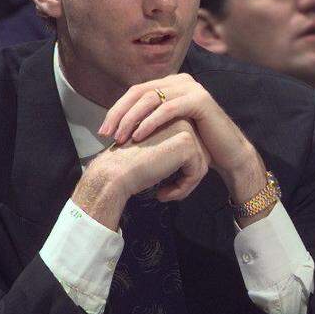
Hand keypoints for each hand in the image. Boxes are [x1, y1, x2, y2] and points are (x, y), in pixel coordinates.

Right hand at [73, 119, 209, 229]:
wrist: (113, 171)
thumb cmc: (128, 165)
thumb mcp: (156, 152)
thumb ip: (174, 152)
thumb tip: (200, 164)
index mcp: (172, 119)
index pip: (194, 148)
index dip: (183, 171)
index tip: (166, 184)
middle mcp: (181, 119)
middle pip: (202, 155)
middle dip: (188, 178)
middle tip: (168, 193)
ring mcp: (184, 129)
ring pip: (202, 164)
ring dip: (186, 185)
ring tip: (165, 194)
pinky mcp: (186, 143)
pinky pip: (197, 172)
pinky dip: (184, 187)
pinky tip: (163, 193)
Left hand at [99, 74, 266, 204]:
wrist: (228, 154)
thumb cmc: (198, 144)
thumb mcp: (169, 127)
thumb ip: (150, 118)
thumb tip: (120, 122)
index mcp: (171, 84)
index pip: (136, 92)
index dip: (116, 109)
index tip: (103, 131)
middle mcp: (181, 81)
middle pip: (139, 92)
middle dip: (119, 113)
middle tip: (106, 134)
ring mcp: (192, 88)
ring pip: (151, 98)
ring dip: (132, 118)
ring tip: (121, 138)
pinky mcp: (200, 100)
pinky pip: (168, 108)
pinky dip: (150, 122)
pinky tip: (139, 136)